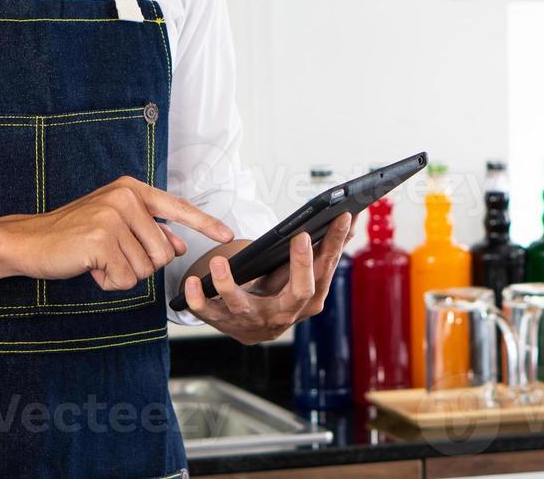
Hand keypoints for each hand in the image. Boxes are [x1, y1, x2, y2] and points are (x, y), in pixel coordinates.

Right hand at [0, 176, 233, 289]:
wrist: (29, 241)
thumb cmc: (73, 234)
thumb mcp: (115, 227)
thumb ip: (148, 233)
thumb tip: (178, 245)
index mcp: (131, 189)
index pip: (177, 208)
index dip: (204, 224)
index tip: (226, 235)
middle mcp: (125, 197)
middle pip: (162, 252)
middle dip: (139, 265)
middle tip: (109, 255)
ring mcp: (113, 216)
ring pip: (144, 268)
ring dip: (122, 274)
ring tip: (97, 259)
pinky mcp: (101, 240)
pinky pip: (125, 279)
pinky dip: (109, 283)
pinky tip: (90, 268)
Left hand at [182, 213, 353, 343]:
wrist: (253, 326)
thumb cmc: (281, 291)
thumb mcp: (304, 274)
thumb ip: (325, 249)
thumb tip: (352, 219)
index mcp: (310, 300)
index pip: (327, 270)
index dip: (336, 244)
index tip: (342, 216)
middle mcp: (285, 314)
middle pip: (301, 293)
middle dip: (302, 265)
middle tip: (301, 236)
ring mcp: (253, 321)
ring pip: (243, 306)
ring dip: (229, 285)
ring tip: (220, 261)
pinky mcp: (225, 323)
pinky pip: (209, 314)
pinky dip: (198, 300)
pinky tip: (191, 282)